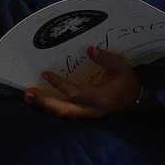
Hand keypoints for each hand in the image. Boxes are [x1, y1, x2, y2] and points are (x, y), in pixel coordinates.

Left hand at [23, 47, 140, 119]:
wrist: (135, 98)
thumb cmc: (127, 80)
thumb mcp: (121, 66)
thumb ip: (106, 58)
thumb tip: (90, 49)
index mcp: (101, 98)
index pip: (76, 93)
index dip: (59, 85)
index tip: (45, 74)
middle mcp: (92, 110)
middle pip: (64, 110)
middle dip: (45, 102)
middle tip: (28, 92)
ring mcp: (88, 115)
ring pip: (63, 114)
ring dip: (45, 106)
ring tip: (28, 97)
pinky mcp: (85, 115)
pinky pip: (66, 113)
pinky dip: (51, 108)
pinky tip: (39, 101)